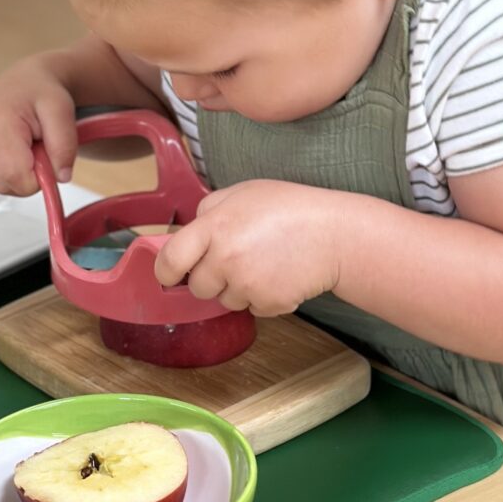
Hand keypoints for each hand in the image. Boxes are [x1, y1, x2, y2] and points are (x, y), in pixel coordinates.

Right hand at [0, 55, 77, 195]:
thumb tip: (60, 177)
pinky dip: (10, 171)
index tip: (50, 160)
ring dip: (21, 175)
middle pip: (6, 184)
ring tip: (29, 147)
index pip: (15, 175)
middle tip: (40, 150)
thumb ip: (64, 145)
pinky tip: (16, 149)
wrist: (24, 81)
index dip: (39, 178)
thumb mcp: (63, 110)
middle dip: (30, 177)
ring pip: (0, 185)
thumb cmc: (42, 92)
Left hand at [153, 180, 342, 316]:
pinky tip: (280, 275)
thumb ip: (210, 210)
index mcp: (215, 227)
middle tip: (237, 259)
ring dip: (238, 288)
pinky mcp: (267, 304)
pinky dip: (263, 298)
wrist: (336, 235)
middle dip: (212, 278)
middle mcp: (225, 258)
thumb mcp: (244, 192)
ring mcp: (246, 284)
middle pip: (198, 287)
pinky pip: (252, 309)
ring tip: (266, 262)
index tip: (170, 275)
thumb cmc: (291, 209)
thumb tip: (189, 232)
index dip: (166, 272)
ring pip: (225, 300)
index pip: (170, 260)